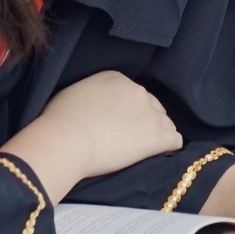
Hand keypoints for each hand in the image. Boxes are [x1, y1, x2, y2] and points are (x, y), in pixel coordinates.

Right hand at [12, 70, 181, 191]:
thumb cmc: (60, 120)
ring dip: (156, 135)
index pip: (132, 94)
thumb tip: (94, 105)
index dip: (128, 112)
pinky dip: (167, 148)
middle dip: (143, 123)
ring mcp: (150, 113)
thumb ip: (93, 95)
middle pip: (152, 107)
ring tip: (138, 152)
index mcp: (117, 78)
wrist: (65, 140)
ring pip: (165, 124)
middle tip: (127, 141)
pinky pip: (175, 140)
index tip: (116, 126)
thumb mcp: (75, 94)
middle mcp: (138, 90)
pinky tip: (155, 155)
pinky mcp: (157, 136)